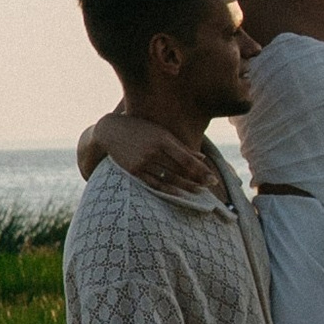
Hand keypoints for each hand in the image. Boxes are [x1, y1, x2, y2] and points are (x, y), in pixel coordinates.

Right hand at [93, 110, 215, 196]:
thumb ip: (180, 146)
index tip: (213, 180)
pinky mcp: (133, 171)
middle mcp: (153, 151)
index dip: (201, 171)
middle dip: (196, 180)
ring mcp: (142, 162)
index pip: (186, 159)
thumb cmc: (141, 129)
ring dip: (184, 187)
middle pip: (179, 170)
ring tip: (197, 192)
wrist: (110, 131)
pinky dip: (167, 190)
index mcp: (162, 139)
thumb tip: (202, 158)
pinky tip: (178, 194)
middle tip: (210, 188)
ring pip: (168, 179)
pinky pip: (153, 184)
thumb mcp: (161, 132)